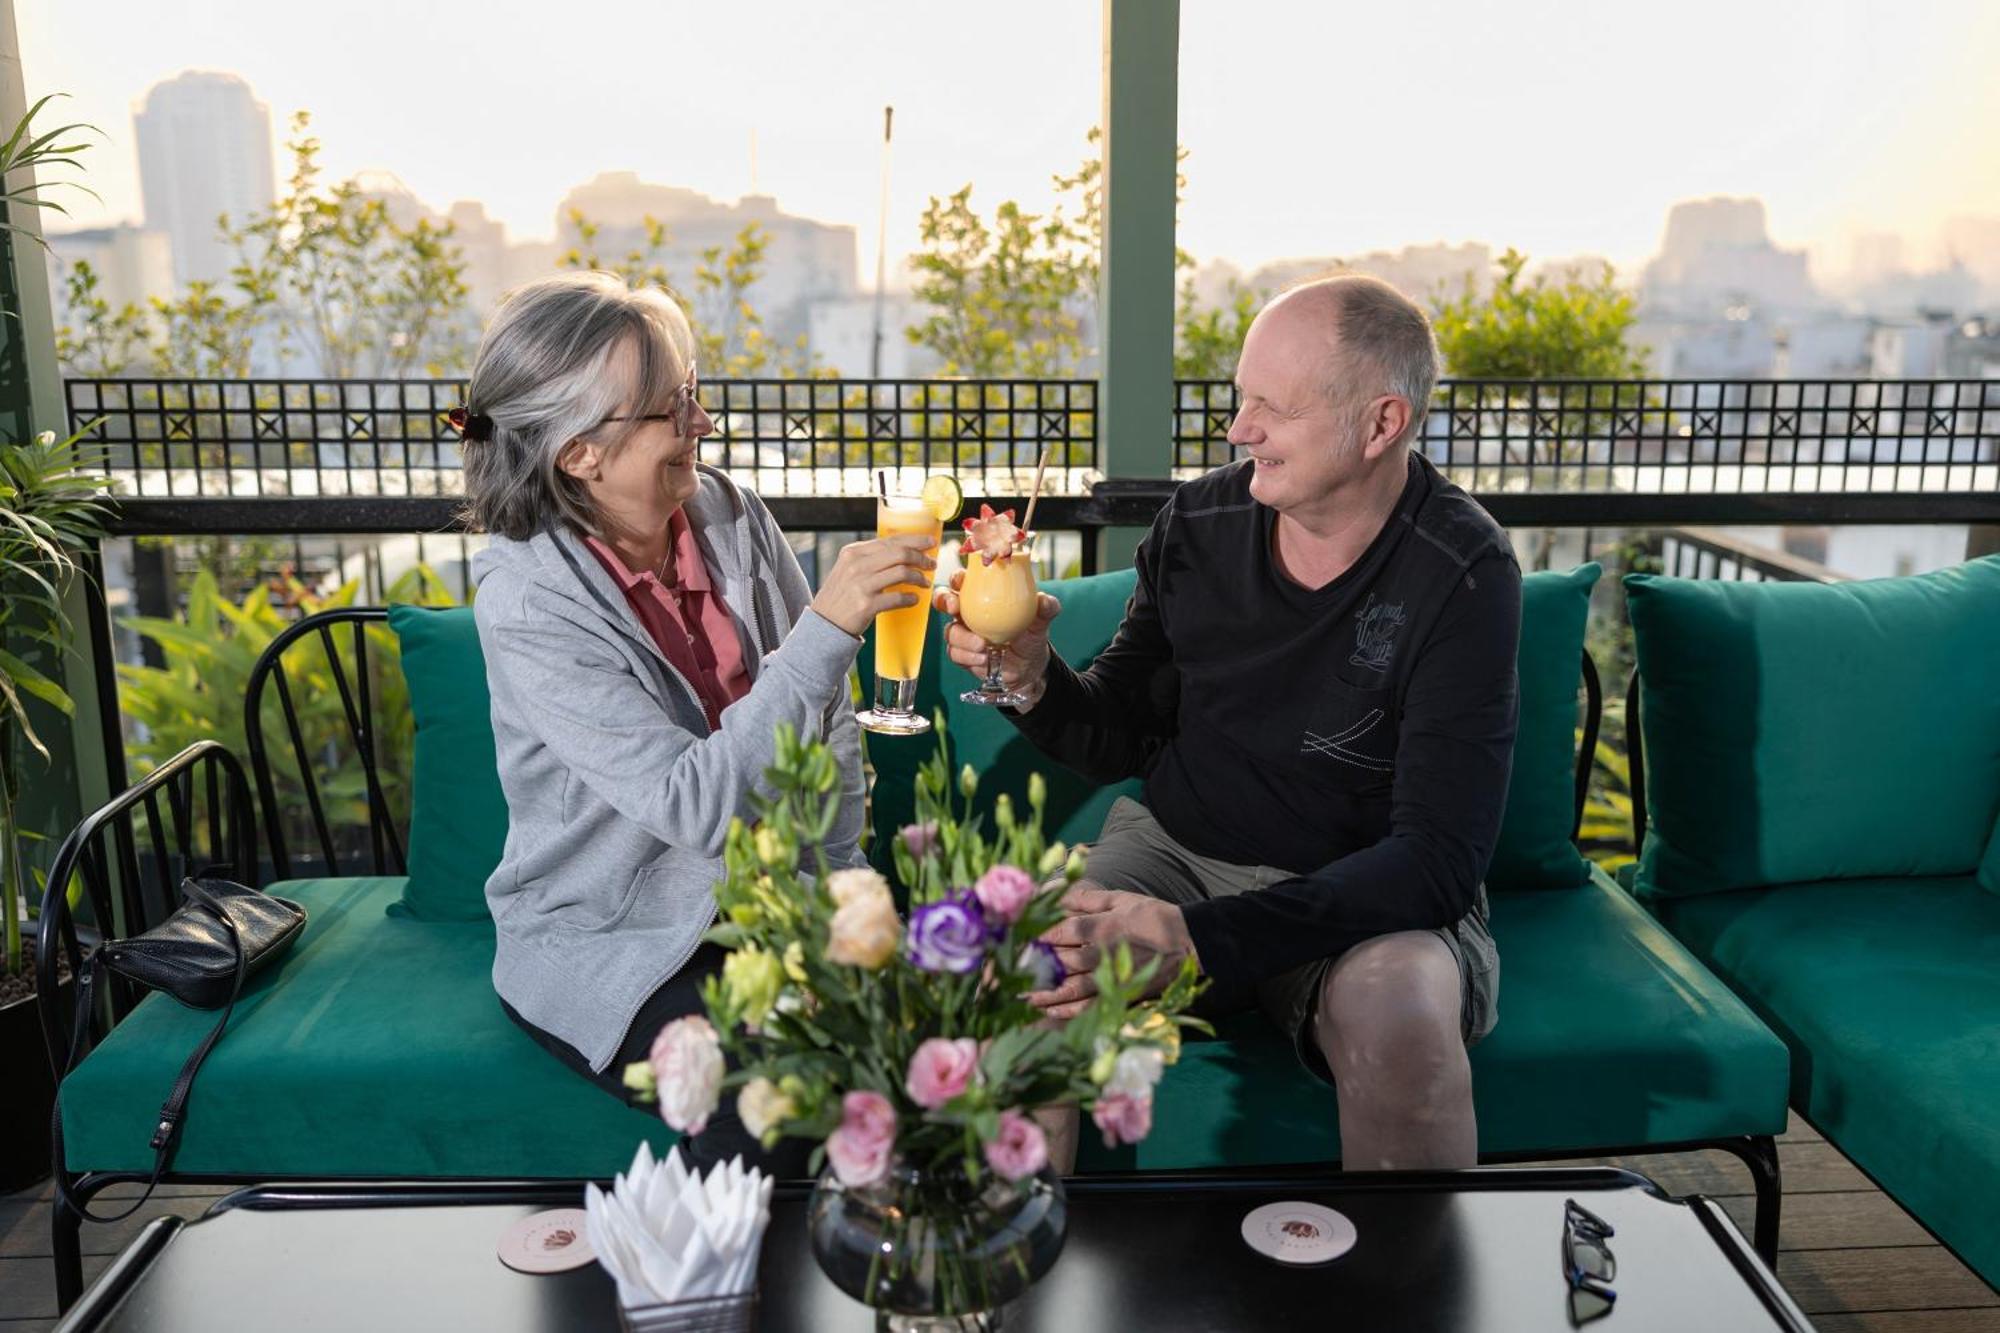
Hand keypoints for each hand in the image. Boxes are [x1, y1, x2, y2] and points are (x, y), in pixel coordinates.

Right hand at [810, 534, 936, 636]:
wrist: (823, 624)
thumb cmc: (840, 596)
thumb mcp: (847, 569)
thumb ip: (869, 559)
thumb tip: (902, 552)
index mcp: (853, 552)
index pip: (890, 540)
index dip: (914, 540)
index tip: (930, 542)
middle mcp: (856, 565)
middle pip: (900, 553)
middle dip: (921, 557)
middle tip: (932, 564)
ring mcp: (861, 585)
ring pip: (902, 573)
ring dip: (919, 577)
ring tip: (925, 583)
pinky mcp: (866, 605)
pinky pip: (898, 597)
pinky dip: (911, 598)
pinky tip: (914, 599)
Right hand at [933, 571, 1060, 704]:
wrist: (1028, 666)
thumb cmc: (1031, 635)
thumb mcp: (1041, 621)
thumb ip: (1046, 608)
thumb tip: (1045, 601)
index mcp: (982, 597)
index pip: (964, 581)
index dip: (957, 578)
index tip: (960, 581)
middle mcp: (968, 613)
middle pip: (944, 600)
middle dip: (944, 600)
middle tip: (955, 608)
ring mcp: (963, 633)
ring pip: (949, 631)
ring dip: (963, 638)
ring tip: (983, 646)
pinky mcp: (962, 654)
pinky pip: (955, 653)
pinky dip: (967, 656)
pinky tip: (982, 659)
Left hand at [1029, 882, 1196, 1019]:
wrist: (1189, 944)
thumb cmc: (1154, 917)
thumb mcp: (1121, 899)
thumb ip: (1087, 898)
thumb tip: (1058, 891)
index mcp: (1097, 928)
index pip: (1055, 932)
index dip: (1033, 937)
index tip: (1013, 940)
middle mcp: (1097, 955)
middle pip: (1056, 962)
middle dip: (1031, 967)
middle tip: (1006, 972)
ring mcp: (1108, 977)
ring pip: (1067, 988)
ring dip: (1042, 993)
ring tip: (1019, 998)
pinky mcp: (1119, 994)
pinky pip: (1089, 1005)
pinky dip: (1069, 1010)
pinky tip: (1051, 1011)